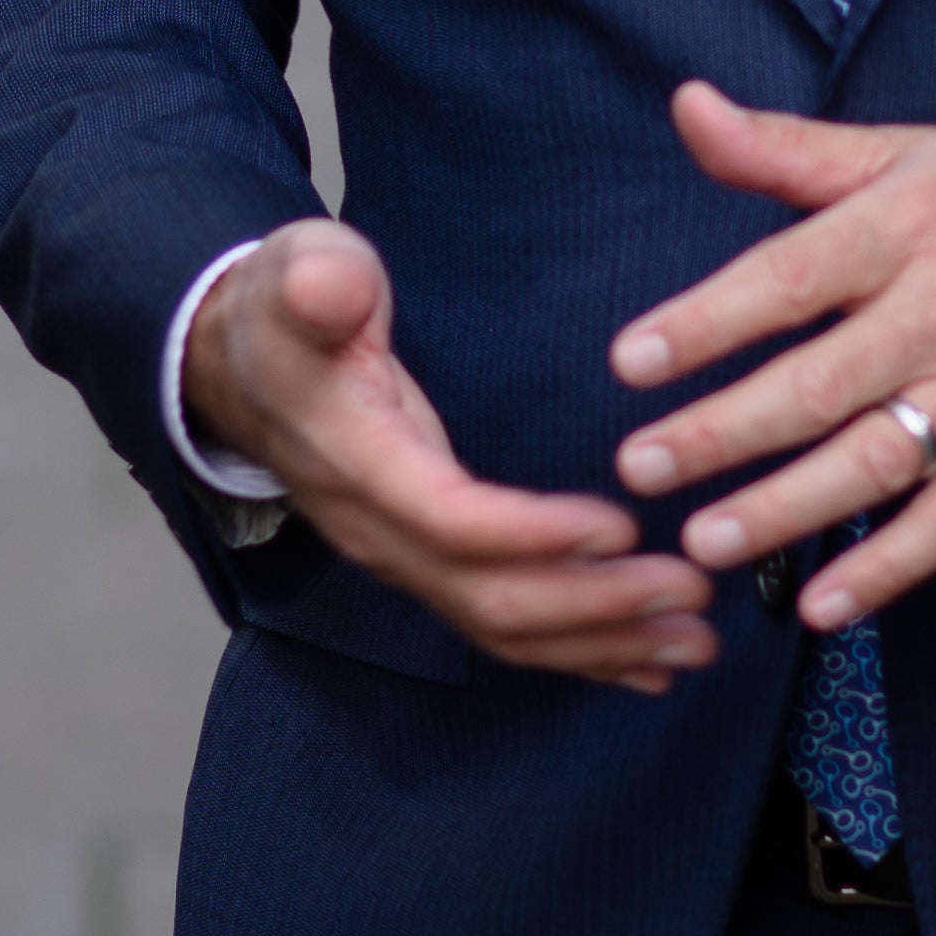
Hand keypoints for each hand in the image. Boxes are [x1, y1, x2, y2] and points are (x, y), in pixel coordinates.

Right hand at [182, 217, 717, 688]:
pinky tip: (647, 665)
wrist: (240, 366)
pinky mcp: (425, 565)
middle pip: (489, 598)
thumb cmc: (287, 311)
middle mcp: (377, 530)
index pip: (450, 520)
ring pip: (503, 629)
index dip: (535, 534)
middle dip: (596, 605)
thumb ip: (319, 279)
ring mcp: (400, 557)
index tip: (622, 525)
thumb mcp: (297, 270)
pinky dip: (579, 654)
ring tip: (695, 641)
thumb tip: (334, 283)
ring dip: (603, 642)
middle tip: (691, 588)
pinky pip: (501, 628)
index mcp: (356, 460)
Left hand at [606, 82, 935, 632]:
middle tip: (638, 466)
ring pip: (876, 462)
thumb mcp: (901, 152)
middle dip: (721, 432)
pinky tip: (824, 603)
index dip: (706, 323)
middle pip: (818, 385)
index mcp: (904, 227)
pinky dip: (890, 566)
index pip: (787, 280)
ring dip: (786, 510)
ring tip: (704, 540)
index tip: (631, 361)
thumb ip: (784, 147)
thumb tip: (687, 105)